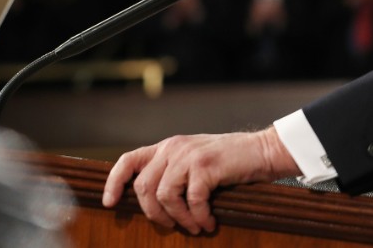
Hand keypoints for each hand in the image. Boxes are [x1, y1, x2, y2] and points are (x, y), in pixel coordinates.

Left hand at [102, 128, 299, 234]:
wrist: (263, 151)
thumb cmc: (232, 160)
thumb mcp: (196, 159)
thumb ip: (174, 170)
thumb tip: (151, 201)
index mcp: (168, 146)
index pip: (129, 160)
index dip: (114, 182)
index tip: (110, 203)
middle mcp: (174, 148)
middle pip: (144, 187)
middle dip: (154, 213)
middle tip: (172, 225)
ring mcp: (189, 156)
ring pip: (164, 196)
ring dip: (178, 219)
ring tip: (195, 226)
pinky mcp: (205, 166)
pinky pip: (191, 200)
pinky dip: (198, 216)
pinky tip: (209, 222)